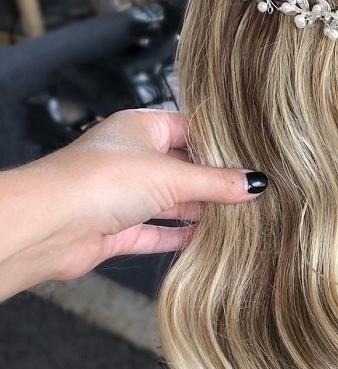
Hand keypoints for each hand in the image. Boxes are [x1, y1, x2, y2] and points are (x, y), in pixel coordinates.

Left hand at [0, 109, 266, 299]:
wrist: (52, 224)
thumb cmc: (100, 180)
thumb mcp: (172, 175)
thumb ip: (216, 182)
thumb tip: (254, 183)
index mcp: (139, 128)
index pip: (189, 129)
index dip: (219, 143)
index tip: (251, 157)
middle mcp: (129, 158)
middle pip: (182, 168)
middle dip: (213, 181)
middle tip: (251, 191)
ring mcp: (121, 194)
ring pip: (169, 202)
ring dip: (198, 211)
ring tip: (237, 217)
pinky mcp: (116, 229)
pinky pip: (154, 232)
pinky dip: (178, 236)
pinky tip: (204, 240)